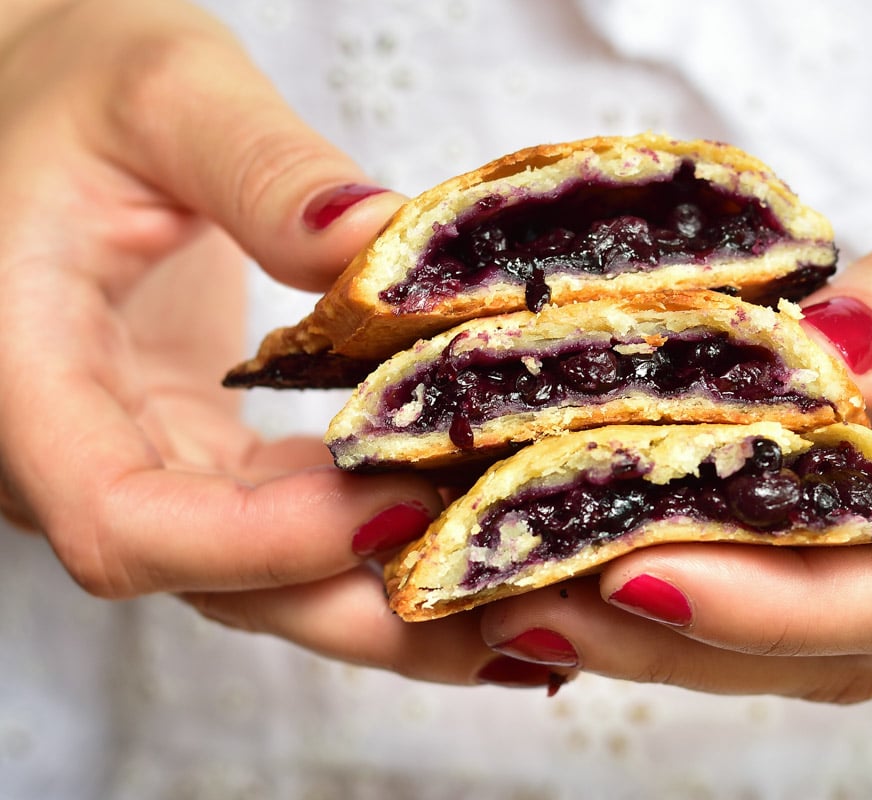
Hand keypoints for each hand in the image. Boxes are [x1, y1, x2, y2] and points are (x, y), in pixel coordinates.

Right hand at [0, 0, 553, 688]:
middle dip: (368, 605)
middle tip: (510, 601)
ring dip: (393, 597)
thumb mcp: (162, 92)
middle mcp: (73, 454)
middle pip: (218, 585)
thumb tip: (381, 242)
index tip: (399, 506)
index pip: (126, 522)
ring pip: (262, 578)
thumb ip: (262, 167)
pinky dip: (376, 542)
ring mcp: (140, 464)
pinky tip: (470, 532)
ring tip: (522, 596)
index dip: (263, 544)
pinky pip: (284, 529)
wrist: (47, 113)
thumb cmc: (76, 88)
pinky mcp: (197, 454)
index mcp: (24, 378)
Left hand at [475, 56, 871, 698]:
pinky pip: (833, 555)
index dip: (786, 603)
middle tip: (528, 607)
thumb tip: (814, 360)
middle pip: (862, 636)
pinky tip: (624, 534)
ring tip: (538, 592)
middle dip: (692, 637)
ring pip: (836, 619)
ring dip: (688, 621)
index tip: (640, 574)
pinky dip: (728, 560)